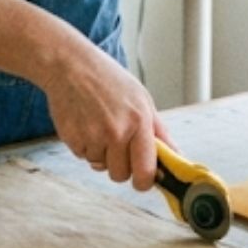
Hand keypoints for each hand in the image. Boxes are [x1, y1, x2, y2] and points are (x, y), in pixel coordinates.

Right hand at [40, 40, 168, 189]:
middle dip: (121, 167)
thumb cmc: (108, 79)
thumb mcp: (142, 99)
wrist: (71, 65)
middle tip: (118, 145)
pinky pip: (83, 157)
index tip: (143, 180)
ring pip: (100, 167)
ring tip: (99, 126)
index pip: (146, 171)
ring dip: (101, 154)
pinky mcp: (72, 139)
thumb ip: (159, 132)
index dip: (145, 182)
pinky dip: (85, 147)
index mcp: (139, 122)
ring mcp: (92, 137)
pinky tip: (85, 124)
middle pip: (121, 175)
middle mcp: (116, 132)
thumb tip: (176, 156)